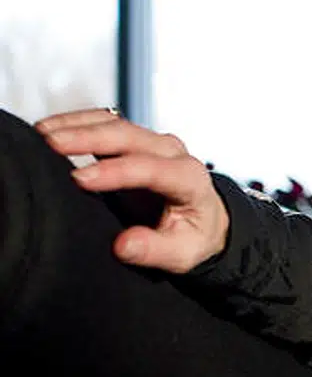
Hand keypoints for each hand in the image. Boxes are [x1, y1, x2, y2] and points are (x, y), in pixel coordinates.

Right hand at [36, 108, 228, 273]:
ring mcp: (152, 142)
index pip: (149, 168)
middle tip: (50, 143)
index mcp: (188, 178)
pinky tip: (51, 129)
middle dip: (86, 136)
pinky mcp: (133, 141)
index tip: (80, 180)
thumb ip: (154, 250)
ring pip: (112, 123)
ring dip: (75, 124)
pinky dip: (76, 123)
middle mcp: (171, 152)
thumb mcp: (182, 253)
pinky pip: (103, 123)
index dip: (114, 172)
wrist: (203, 222)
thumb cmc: (193, 237)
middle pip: (127, 135)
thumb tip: (124, 245)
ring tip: (42, 132)